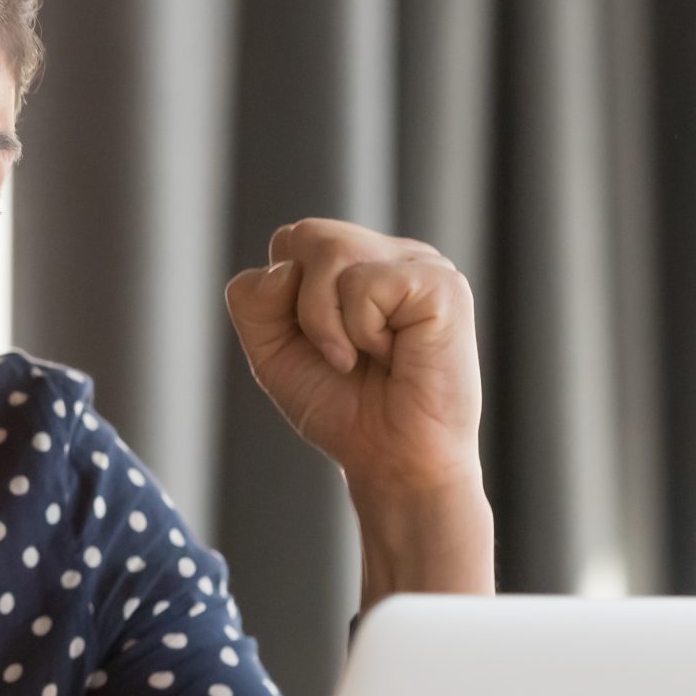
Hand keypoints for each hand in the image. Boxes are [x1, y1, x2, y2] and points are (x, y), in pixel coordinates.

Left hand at [223, 219, 481, 496]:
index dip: (281, 297)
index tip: (318, 347)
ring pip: (332, 251)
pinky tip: (396, 355)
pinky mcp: (441, 284)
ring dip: (328, 323)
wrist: (394, 460)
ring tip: (365, 357)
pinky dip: (364, 331)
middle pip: (304, 235)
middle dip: (302, 308)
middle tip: (338, 355)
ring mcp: (421, 263)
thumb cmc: (344, 408)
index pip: (290, 241)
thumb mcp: (273, 352)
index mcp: (358, 263)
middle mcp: (391, 254)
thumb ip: (253, 303)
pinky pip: (365, 283)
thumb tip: (282, 269)